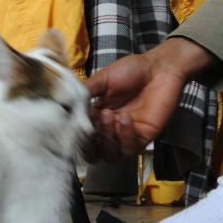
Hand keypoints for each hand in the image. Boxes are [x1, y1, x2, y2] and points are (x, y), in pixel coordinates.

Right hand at [84, 38, 215, 162]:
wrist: (159, 67)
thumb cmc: (132, 70)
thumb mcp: (102, 79)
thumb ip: (84, 93)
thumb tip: (64, 104)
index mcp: (97, 117)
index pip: (82, 136)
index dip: (77, 135)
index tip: (73, 126)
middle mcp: (110, 129)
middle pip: (95, 152)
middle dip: (90, 144)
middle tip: (91, 126)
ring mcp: (126, 135)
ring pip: (111, 155)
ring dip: (107, 138)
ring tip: (109, 116)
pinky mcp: (143, 137)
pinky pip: (130, 148)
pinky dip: (125, 135)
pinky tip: (126, 118)